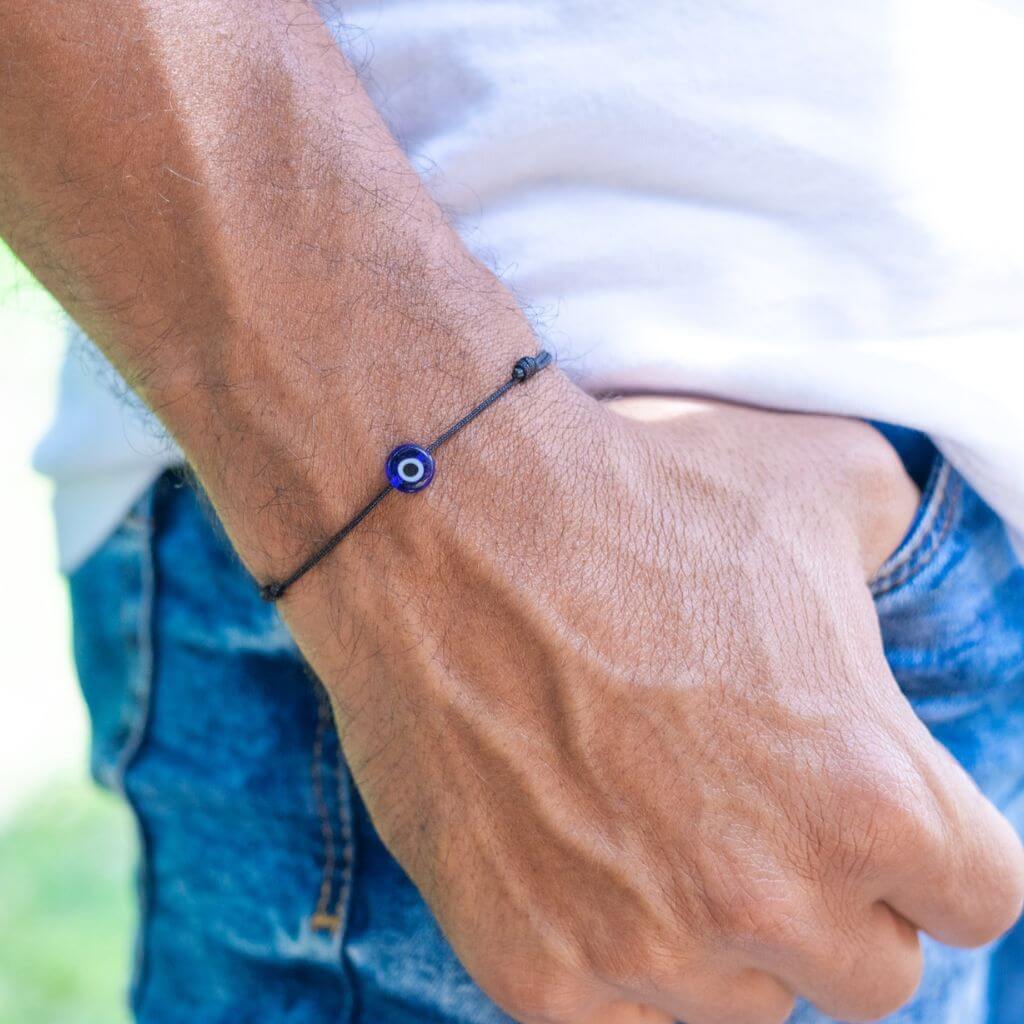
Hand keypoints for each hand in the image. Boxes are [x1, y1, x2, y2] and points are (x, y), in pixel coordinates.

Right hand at [278, 380, 1023, 1023]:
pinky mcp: (535, 969)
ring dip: (724, 936)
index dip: (937, 850)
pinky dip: (620, 955)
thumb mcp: (821, 477)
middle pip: (872, 974)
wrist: (442, 521)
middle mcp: (768, 895)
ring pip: (744, 1004)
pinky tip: (585, 860)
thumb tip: (886, 590)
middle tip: (759, 811)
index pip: (982, 898)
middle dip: (835, 901)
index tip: (878, 812)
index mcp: (870, 792)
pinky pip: (624, 1016)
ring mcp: (643, 946)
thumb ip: (898, 549)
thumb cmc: (633, 492)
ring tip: (655, 821)